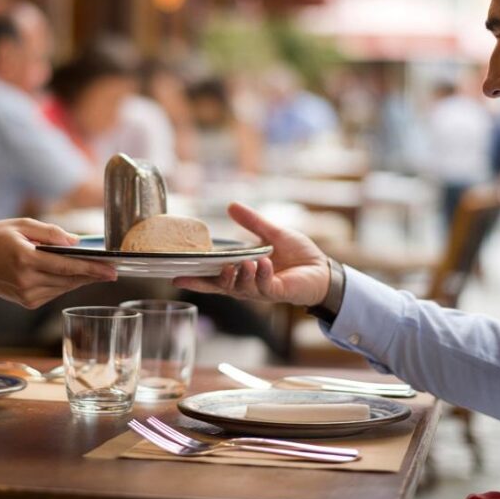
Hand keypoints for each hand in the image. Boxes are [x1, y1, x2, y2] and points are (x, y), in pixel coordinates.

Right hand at [0, 218, 116, 308]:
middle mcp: (27, 281)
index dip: (93, 270)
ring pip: (63, 288)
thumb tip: (76, 243)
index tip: (113, 270)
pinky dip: (64, 283)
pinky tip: (70, 275)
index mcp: (26, 259)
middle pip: (69, 280)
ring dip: (79, 280)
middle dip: (92, 275)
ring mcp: (26, 295)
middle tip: (112, 270)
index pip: (67, 267)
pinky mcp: (26, 302)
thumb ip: (50, 233)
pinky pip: (54, 292)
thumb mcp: (21, 224)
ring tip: (96, 271)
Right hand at [173, 202, 328, 306]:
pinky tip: (261, 263)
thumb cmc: (299, 255)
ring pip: (241, 289)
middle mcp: (248, 285)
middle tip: (217, 266)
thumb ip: (252, 222)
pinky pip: (264, 286)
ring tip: (243, 262)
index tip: (176, 277)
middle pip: (223, 288)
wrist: (323, 268)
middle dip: (214, 280)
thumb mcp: (272, 233)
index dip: (195, 279)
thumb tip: (231, 206)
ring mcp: (262, 290)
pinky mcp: (278, 292)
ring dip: (240, 275)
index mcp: (243, 272)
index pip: (214, 278)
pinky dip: (261, 274)